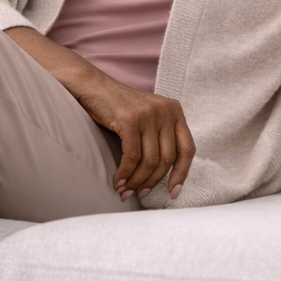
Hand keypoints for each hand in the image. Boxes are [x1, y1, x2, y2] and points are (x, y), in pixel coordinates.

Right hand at [74, 73, 195, 199]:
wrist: (92, 86)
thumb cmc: (118, 106)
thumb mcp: (148, 116)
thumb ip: (160, 135)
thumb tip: (163, 173)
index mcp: (175, 111)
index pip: (187, 149)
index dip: (182, 174)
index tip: (173, 192)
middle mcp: (166, 111)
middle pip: (167, 159)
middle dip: (153, 182)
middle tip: (140, 194)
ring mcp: (148, 115)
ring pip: (150, 160)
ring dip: (137, 181)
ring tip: (126, 191)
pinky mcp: (130, 120)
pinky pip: (132, 156)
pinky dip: (125, 173)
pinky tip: (118, 181)